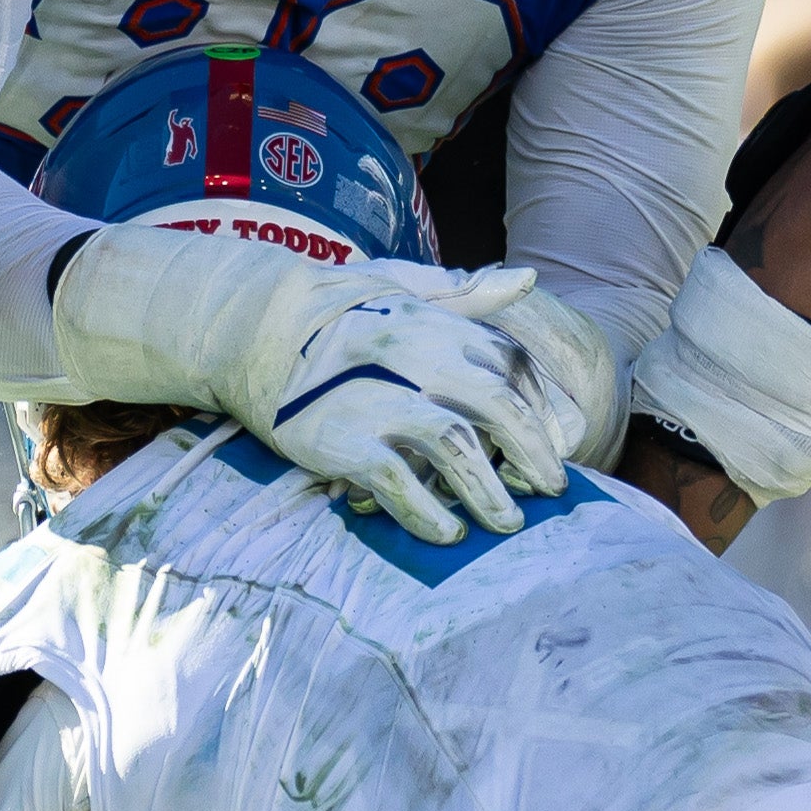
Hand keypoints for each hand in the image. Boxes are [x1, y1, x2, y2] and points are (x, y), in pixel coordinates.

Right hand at [247, 260, 576, 543]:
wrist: (254, 328)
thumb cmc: (338, 311)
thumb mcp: (403, 287)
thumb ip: (468, 293)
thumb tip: (528, 278)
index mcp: (438, 323)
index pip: (512, 364)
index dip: (542, 407)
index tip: (556, 441)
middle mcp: (416, 356)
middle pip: (499, 406)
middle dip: (534, 453)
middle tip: (551, 489)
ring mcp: (379, 398)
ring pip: (457, 449)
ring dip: (489, 494)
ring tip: (508, 524)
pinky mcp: (343, 438)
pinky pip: (399, 482)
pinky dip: (429, 513)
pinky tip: (448, 532)